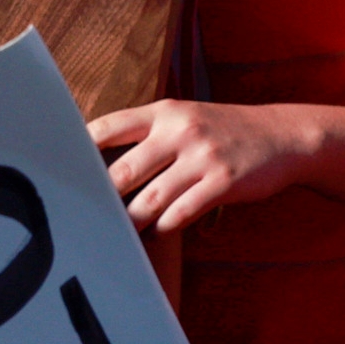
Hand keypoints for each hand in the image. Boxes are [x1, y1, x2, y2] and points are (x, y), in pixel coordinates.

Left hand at [87, 98, 314, 233]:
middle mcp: (180, 130)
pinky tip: (158, 231)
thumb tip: (102, 162)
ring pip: (151, 199)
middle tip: (87, 217)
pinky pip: (181, 213)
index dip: (80, 149)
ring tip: (122, 232)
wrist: (282, 135)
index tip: (62, 172)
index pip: (109, 127)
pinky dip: (165, 227)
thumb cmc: (224, 130)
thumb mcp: (186, 118)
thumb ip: (148, 133)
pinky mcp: (223, 182)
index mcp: (165, 112)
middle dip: (104, 198)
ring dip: (133, 221)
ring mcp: (202, 157)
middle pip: (124, 170)